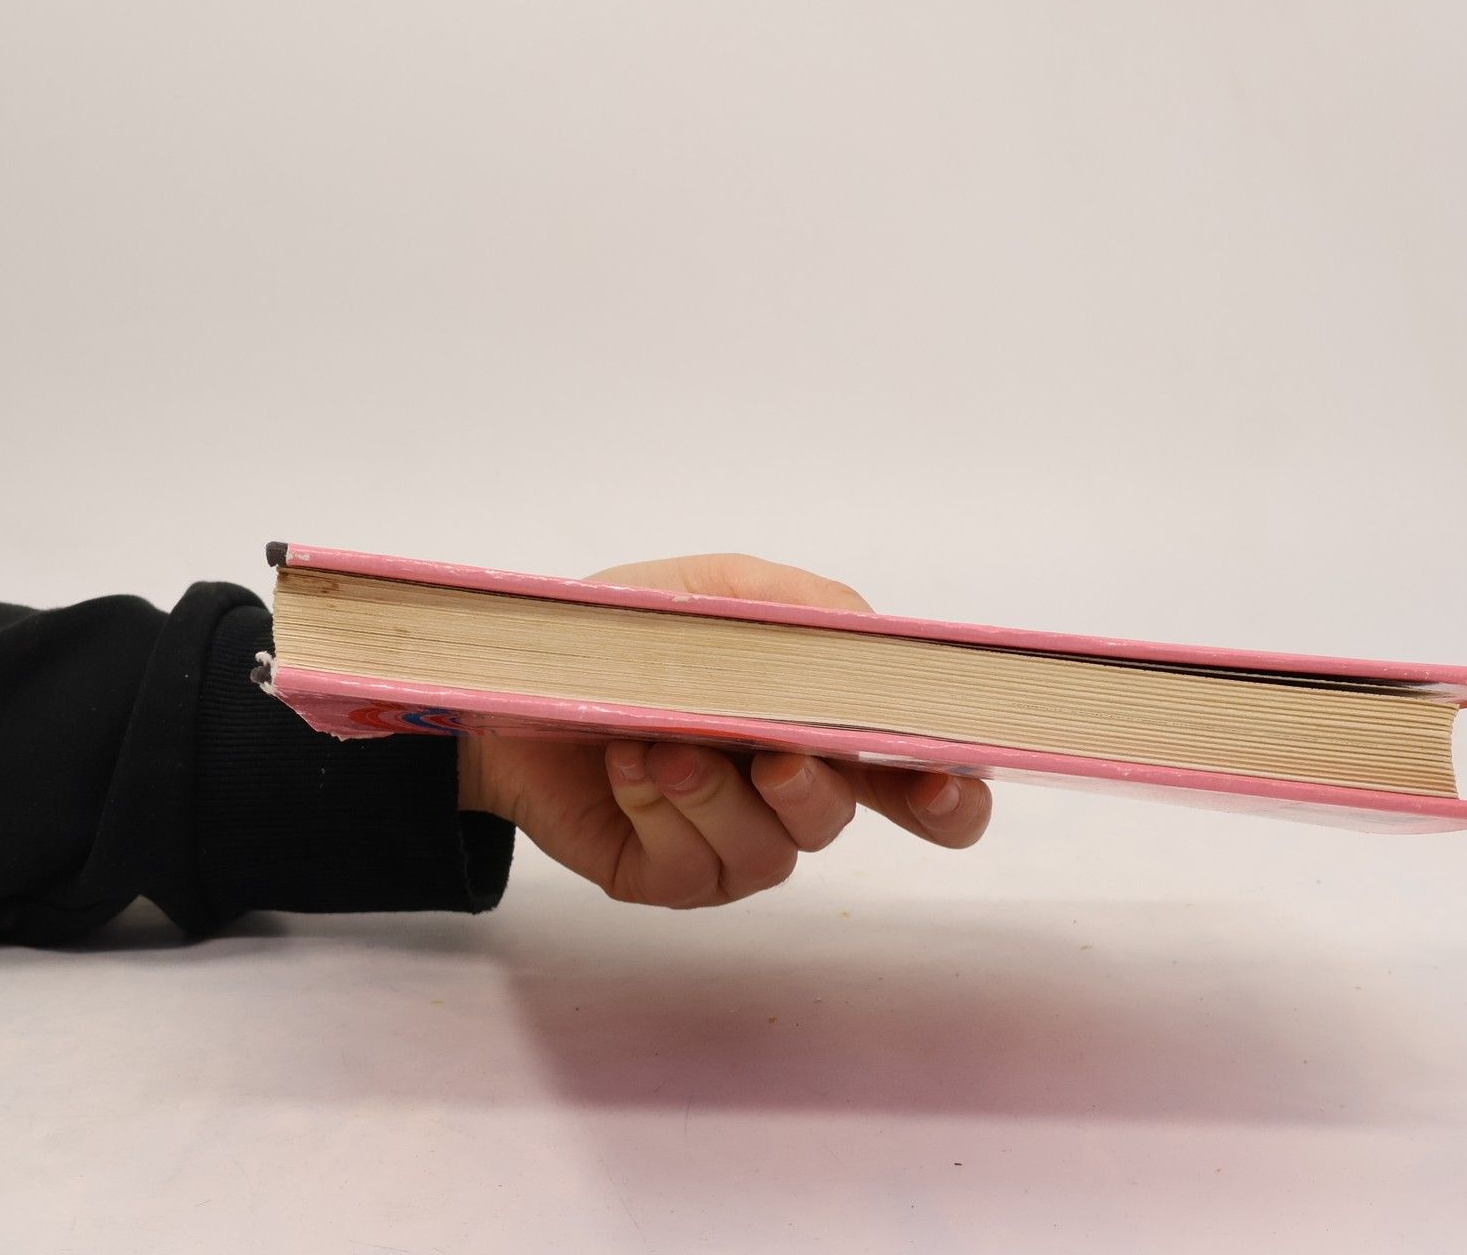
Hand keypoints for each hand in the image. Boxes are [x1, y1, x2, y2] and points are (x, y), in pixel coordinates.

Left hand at [455, 553, 991, 906]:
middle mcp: (783, 795)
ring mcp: (728, 844)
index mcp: (815, 725)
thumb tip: (864, 632)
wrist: (517, 681)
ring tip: (665, 742)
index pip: (910, 777)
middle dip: (815, 789)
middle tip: (781, 760)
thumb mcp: (712, 590)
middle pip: (838, 815)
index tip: (949, 782)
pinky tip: (629, 764)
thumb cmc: (626, 635)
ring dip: (718, 792)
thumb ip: (797, 604)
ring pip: (769, 849)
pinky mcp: (667, 877)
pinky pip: (691, 865)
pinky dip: (662, 805)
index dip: (948, 793)